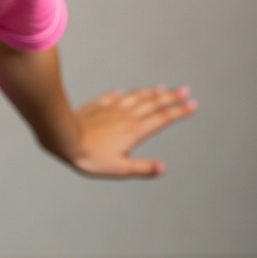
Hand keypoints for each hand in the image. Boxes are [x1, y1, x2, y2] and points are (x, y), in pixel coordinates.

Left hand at [66, 85, 196, 178]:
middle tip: (185, 90)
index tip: (193, 104)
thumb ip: (142, 168)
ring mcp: (111, 109)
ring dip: (150, 93)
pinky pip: (113, 97)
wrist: (63, 138)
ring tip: (162, 88)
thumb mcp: (119, 168)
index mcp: (135, 131)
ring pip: (135, 98)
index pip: (162, 119)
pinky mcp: (96, 106)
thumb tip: (163, 168)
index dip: (179, 111)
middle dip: (171, 98)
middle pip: (153, 104)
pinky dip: (123, 94)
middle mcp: (126, 117)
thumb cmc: (90, 157)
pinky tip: (124, 92)